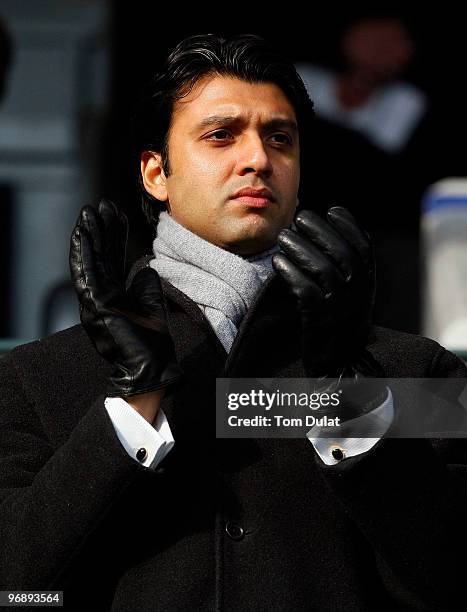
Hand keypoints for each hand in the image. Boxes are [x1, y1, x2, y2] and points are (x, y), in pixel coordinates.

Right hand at [69, 199, 181, 396]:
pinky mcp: (94, 307)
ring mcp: (95, 301)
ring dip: (87, 237)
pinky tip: (83, 235)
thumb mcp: (151, 302)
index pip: (111, 259)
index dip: (112, 236)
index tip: (115, 214)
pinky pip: (86, 275)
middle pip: (99, 256)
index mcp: (114, 294)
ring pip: (88, 262)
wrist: (152, 366)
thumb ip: (145, 283)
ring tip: (88, 213)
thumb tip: (144, 266)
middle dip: (99, 230)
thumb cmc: (152, 340)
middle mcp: (100, 295)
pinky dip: (83, 254)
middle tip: (99, 206)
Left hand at [272, 207, 378, 377]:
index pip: (363, 245)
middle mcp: (359, 291)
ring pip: (320, 268)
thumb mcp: (356, 289)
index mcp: (369, 280)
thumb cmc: (342, 318)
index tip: (331, 210)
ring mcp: (340, 305)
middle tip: (299, 217)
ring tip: (283, 237)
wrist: (340, 360)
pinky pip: (304, 290)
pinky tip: (278, 261)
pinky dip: (289, 272)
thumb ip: (349, 263)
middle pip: (340, 252)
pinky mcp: (319, 319)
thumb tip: (328, 227)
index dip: (348, 224)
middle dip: (318, 230)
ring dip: (299, 248)